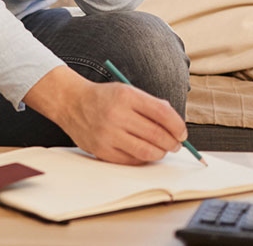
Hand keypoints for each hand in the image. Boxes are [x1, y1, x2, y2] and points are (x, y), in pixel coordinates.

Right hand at [24, 66, 186, 164]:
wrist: (70, 102)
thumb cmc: (104, 98)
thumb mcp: (127, 91)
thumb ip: (151, 106)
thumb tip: (176, 128)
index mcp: (126, 96)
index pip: (163, 114)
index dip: (178, 126)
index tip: (182, 133)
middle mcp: (116, 114)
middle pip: (157, 135)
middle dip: (173, 143)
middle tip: (175, 144)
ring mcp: (107, 134)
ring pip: (147, 152)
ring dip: (160, 153)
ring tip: (161, 149)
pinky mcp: (101, 150)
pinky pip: (131, 160)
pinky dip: (142, 158)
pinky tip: (143, 152)